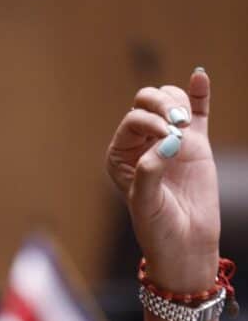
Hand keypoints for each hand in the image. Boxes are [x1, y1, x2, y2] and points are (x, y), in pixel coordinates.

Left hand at [106, 69, 219, 290]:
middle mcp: (143, 144)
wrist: (186, 245)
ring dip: (178, 102)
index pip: (133, 120)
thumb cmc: (158, 228)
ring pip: (170, 102)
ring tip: (186, 124)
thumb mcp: (146, 202)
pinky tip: (200, 76)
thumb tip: (168, 141)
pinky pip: (198, 110)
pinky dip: (199, 92)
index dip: (149, 121)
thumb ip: (151, 170)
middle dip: (163, 105)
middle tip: (178, 125)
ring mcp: (170, 141)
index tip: (167, 139)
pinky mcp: (196, 144)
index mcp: (121, 155)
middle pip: (147, 103)